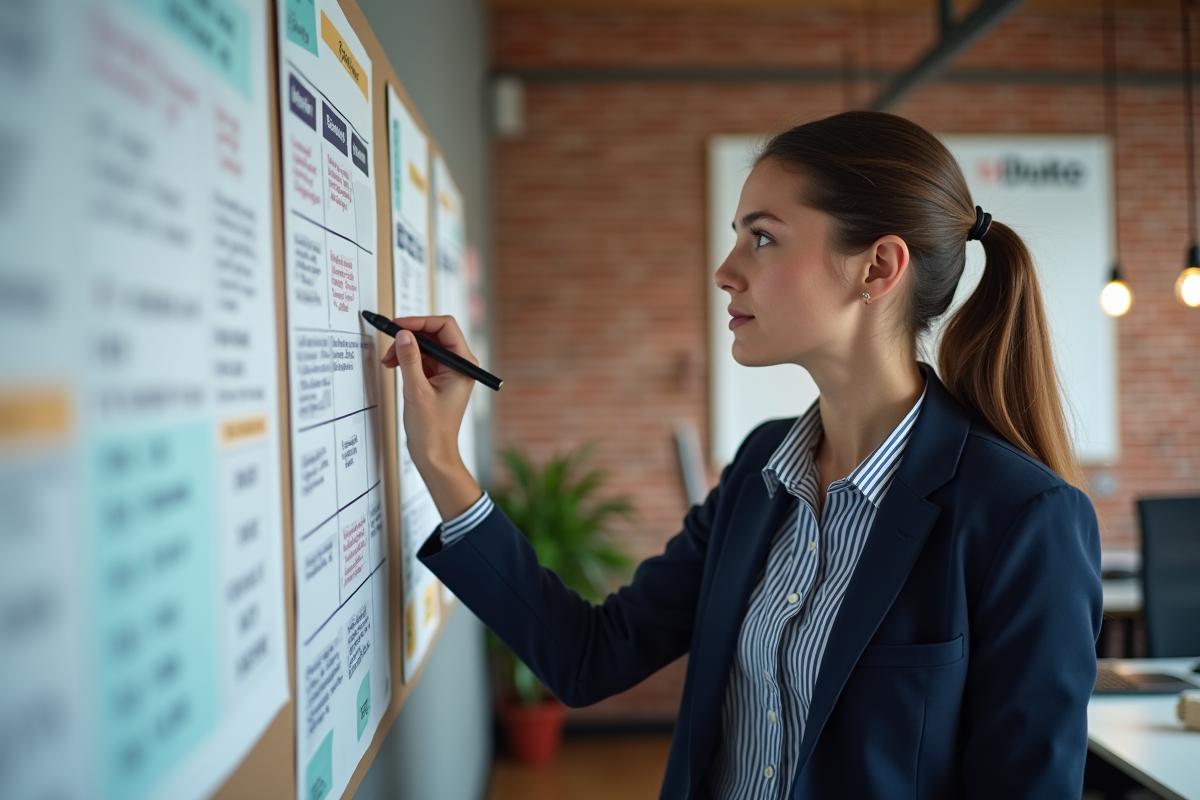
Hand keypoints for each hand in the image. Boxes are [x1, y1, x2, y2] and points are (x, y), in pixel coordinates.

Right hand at [381, 315, 482, 518]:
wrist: (433, 452)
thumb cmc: (431, 428)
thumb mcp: (416, 391)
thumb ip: (409, 360)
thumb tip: (404, 334)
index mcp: (463, 364)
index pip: (445, 327)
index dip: (420, 321)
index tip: (398, 325)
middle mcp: (460, 364)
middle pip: (434, 334)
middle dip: (410, 337)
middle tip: (389, 345)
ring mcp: (450, 370)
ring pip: (426, 346)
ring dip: (405, 349)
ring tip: (388, 361)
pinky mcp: (439, 377)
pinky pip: (422, 358)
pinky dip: (407, 359)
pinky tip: (393, 366)